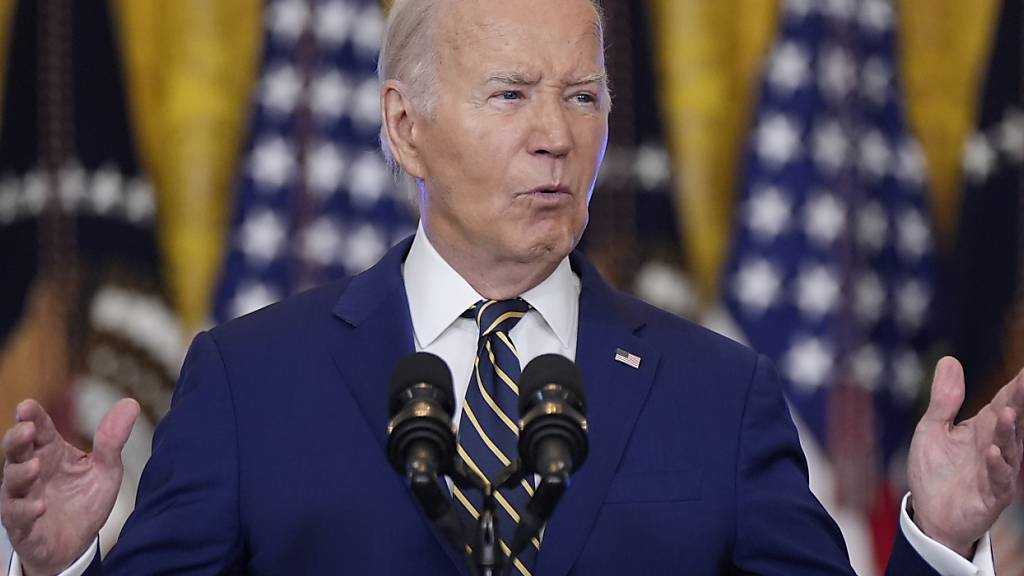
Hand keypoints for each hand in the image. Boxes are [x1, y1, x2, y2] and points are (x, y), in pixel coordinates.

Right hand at [1, 398, 138, 575]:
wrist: (77, 543)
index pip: (39, 429)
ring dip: (21, 473)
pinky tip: (39, 506)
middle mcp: (32, 471)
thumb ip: (112, 440)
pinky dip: (26, 510)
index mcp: (50, 452)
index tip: (27, 405)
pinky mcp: (22, 525)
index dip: (32, 417)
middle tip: (25, 429)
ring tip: (35, 466)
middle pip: (16, 451)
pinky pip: (17, 516)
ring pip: (11, 482)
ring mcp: (23, 498)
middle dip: (16, 439)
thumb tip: (130, 403)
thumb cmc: (85, 499)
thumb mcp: (105, 469)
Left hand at [907, 356, 1023, 557]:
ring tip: (1007, 413)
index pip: (1004, 401)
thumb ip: (944, 399)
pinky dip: (997, 466)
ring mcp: (996, 470)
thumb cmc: (935, 470)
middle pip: (1012, 420)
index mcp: (983, 427)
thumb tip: (950, 360)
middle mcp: (996, 446)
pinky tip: (993, 452)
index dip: (1017, 384)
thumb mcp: (932, 428)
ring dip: (1008, 432)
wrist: (930, 514)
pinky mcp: (991, 495)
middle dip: (1021, 401)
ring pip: (1009, 448)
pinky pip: (998, 479)